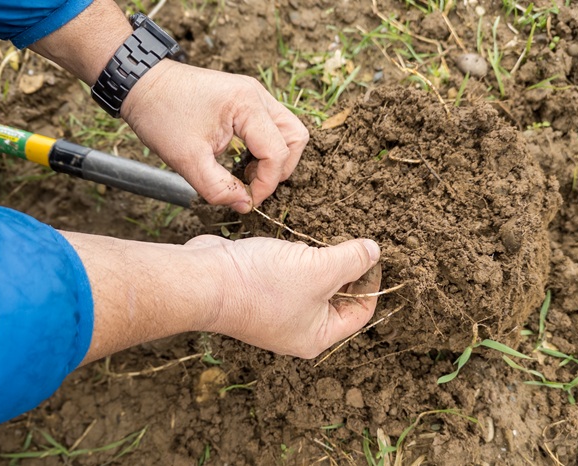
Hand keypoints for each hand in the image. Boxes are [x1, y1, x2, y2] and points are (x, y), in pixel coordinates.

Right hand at [64, 231, 380, 362]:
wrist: (203, 279)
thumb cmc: (261, 284)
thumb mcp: (320, 269)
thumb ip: (353, 260)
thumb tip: (374, 251)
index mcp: (316, 336)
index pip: (360, 312)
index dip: (372, 282)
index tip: (373, 253)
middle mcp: (297, 328)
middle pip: (337, 297)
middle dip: (346, 268)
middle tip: (353, 239)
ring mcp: (276, 310)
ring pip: (312, 282)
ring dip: (321, 260)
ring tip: (328, 236)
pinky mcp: (259, 290)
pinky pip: (289, 273)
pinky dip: (297, 257)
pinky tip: (299, 239)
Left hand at [121, 60, 309, 212]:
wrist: (141, 83)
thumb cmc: (160, 115)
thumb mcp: (187, 160)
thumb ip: (218, 188)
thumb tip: (245, 205)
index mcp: (247, 105)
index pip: (277, 152)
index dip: (266, 183)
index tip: (247, 200)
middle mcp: (257, 95)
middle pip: (295, 138)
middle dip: (279, 169)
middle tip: (253, 186)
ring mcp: (254, 94)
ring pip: (288, 131)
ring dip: (275, 158)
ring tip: (247, 173)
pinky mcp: (246, 99)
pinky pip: (272, 127)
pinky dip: (265, 148)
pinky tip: (243, 160)